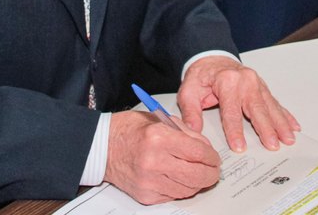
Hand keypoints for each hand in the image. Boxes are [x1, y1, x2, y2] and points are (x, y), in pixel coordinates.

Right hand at [103, 111, 220, 204]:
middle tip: (213, 170)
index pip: (198, 153)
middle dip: (211, 174)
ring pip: (188, 189)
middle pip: (197, 175)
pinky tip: (177, 178)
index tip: (215, 158)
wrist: (102, 147)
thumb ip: (186, 133)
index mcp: (159, 138)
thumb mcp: (160, 120)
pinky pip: (173, 196)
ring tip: (196, 174)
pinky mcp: (145, 195)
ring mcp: (149, 181)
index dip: (212, 157)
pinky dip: (180, 188)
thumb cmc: (129, 130)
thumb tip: (206, 149)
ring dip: (197, 183)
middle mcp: (154, 161)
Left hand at [176, 56, 299, 152]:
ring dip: (280, 124)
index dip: (235, 131)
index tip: (239, 147)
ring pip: (270, 106)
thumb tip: (194, 130)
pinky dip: (285, 115)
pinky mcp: (262, 87)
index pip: (231, 111)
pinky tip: (293, 126)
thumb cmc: (201, 76)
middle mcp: (245, 81)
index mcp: (226, 81)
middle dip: (266, 129)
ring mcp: (257, 83)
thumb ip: (190, 111)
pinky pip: (275, 103)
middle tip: (273, 146)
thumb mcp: (188, 90)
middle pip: (257, 109)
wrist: (212, 58)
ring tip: (288, 139)